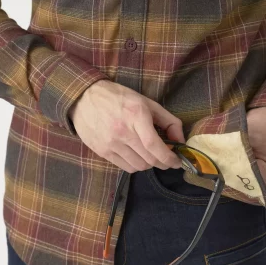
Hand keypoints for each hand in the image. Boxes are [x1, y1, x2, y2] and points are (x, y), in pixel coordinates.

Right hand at [67, 80, 184, 172]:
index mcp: (136, 116)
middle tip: (167, 159)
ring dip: (149, 164)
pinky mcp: (102, 151)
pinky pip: (125, 167)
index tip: (177, 162)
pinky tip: (136, 155)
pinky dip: (135, 165)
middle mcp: (123, 132)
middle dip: (162, 163)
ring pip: (138, 166)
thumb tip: (180, 140)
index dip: (169, 158)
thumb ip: (168, 121)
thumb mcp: (147, 102)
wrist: (84, 98)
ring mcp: (111, 143)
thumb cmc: (119, 98)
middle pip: (149, 159)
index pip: (155, 146)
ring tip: (149, 155)